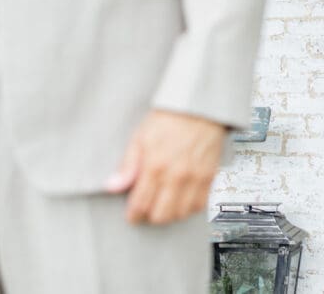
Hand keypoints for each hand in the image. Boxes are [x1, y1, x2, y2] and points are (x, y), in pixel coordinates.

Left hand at [105, 110, 226, 224]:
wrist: (199, 107)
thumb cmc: (170, 118)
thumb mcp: (140, 137)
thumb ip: (127, 165)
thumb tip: (112, 186)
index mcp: (156, 166)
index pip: (141, 205)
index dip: (133, 215)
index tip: (132, 215)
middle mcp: (177, 175)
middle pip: (161, 215)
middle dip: (151, 216)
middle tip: (147, 208)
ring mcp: (196, 177)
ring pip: (181, 214)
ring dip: (171, 214)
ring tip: (164, 204)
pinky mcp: (210, 176)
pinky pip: (200, 204)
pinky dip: (190, 207)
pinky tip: (183, 200)